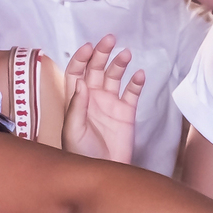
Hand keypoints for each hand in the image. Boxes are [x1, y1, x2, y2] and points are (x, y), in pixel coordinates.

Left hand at [63, 35, 143, 163]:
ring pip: (115, 76)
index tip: (90, 48)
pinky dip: (136, 83)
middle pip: (96, 69)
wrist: (104, 173)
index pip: (77, 72)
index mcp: (76, 100)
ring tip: (126, 54)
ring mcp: (111, 104)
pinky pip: (132, 93)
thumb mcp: (73, 132)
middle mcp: (93, 98)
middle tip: (110, 40)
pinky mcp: (127, 113)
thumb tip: (81, 82)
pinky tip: (139, 75)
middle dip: (102, 53)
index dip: (82, 58)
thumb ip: (77, 107)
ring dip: (119, 63)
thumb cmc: (82, 155)